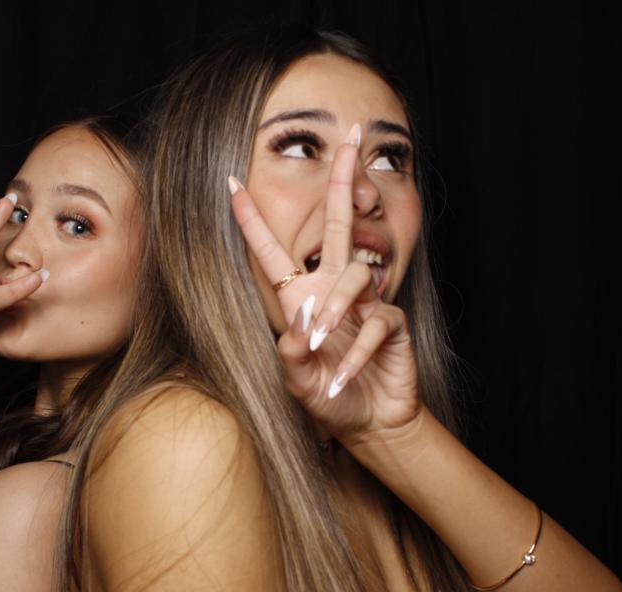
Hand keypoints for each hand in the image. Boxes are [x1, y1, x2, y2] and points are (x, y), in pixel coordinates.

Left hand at [228, 126, 420, 446]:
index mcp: (301, 297)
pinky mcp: (391, 322)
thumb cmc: (328, 396)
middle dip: (343, 181)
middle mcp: (332, 290)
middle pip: (339, 225)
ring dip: (337, 312)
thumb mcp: (298, 382)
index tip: (231, 184)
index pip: (273, 253)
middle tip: (349, 139)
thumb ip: (293, 358)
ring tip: (324, 345)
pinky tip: (345, 377)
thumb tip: (299, 328)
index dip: (252, 221)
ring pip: (353, 278)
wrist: (370, 422)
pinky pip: (376, 323)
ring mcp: (365, 302)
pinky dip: (357, 353)